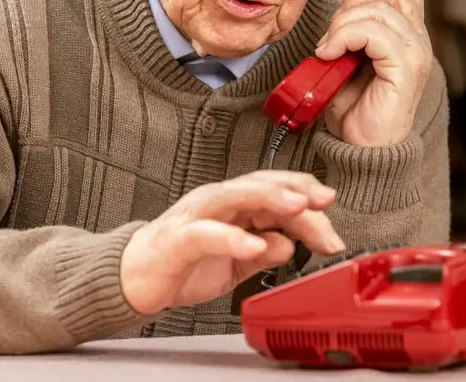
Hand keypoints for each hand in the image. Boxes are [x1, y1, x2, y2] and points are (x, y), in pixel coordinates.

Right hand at [118, 170, 344, 314]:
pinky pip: (207, 234)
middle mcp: (217, 202)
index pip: (275, 189)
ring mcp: (197, 216)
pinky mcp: (178, 239)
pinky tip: (256, 247)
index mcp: (234, 204)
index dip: (305, 193)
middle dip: (295, 189)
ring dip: (269, 199)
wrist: (135, 278)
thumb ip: (265, 251)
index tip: (330, 205)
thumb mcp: (236, 260)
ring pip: (235, 196)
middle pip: (261, 186)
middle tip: (324, 201)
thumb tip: (291, 246)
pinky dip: (233, 239)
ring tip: (297, 207)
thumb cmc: (185, 263)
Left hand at [315, 0, 432, 145]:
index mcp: (406, 34)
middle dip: (352, 1)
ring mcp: (415, 53)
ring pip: (379, 8)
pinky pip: (375, 32)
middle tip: (331, 34)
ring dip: (342, 24)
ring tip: (328, 49)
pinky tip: (331, 54)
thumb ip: (348, 27)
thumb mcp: (346, 56)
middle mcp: (417, 40)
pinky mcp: (406, 68)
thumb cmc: (353, 108)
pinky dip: (345, 37)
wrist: (361, 150)